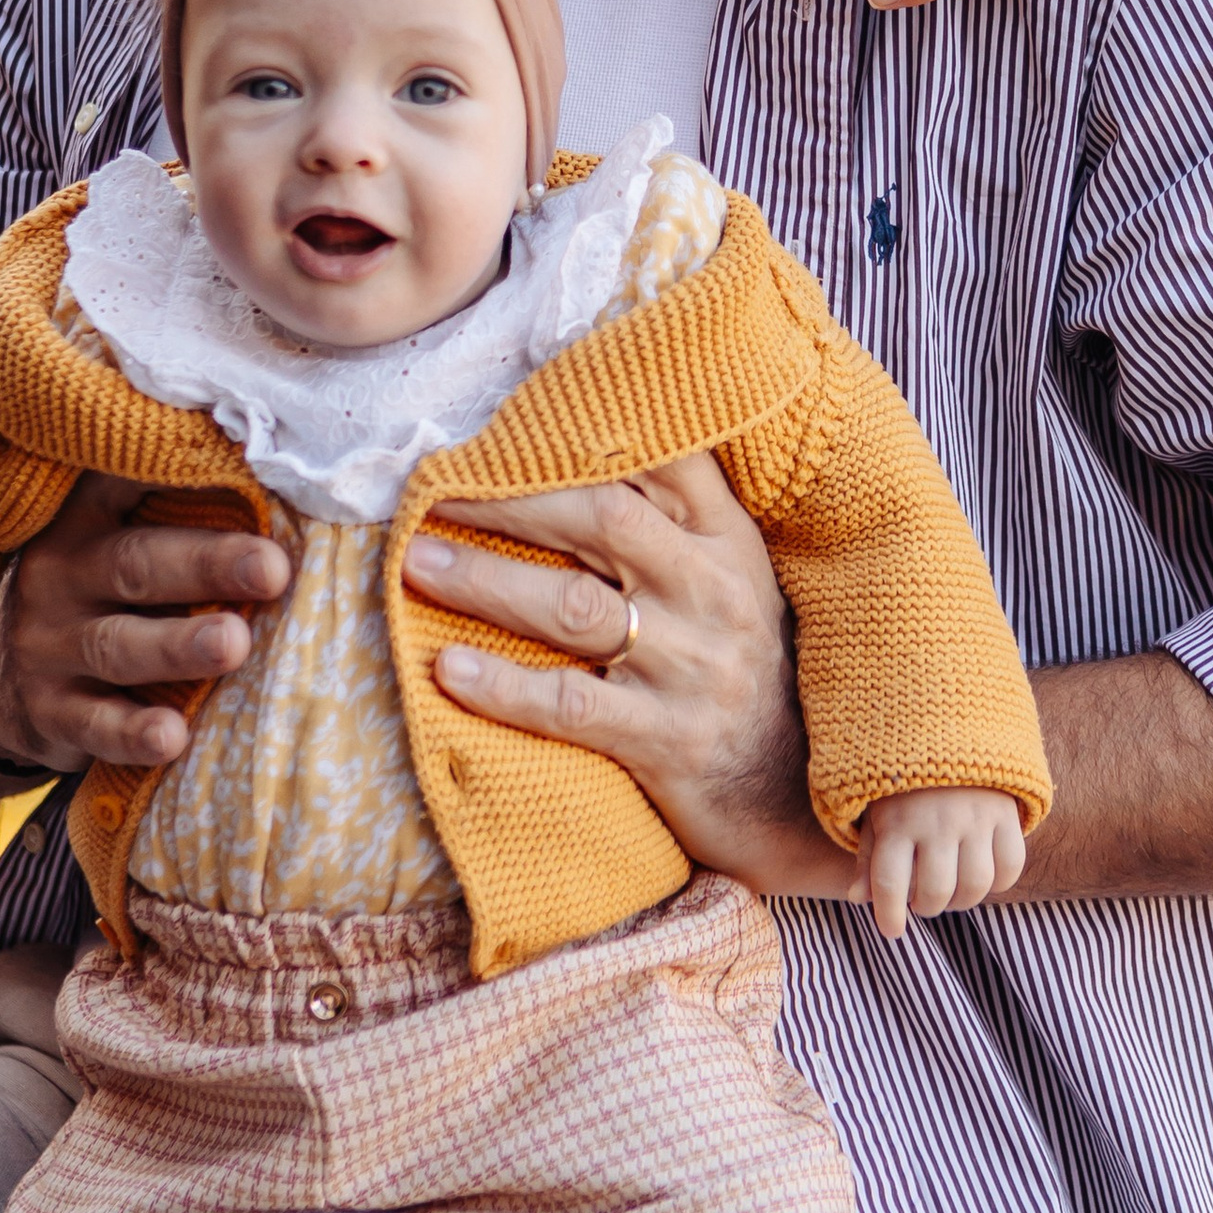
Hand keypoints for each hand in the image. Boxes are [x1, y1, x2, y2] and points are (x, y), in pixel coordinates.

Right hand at [0, 472, 294, 782]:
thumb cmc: (99, 594)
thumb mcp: (114, 544)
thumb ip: (177, 518)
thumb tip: (293, 496)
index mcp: (86, 518)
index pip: (123, 480)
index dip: (171, 466)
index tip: (237, 453)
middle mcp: (62, 574)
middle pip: (137, 563)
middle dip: (207, 564)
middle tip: (271, 569)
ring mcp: (49, 645)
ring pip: (118, 645)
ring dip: (178, 646)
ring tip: (233, 643)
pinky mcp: (50, 712)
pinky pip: (95, 724)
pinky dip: (133, 732)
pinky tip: (173, 736)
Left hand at [410, 454, 855, 898]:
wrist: (796, 797)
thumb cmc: (742, 672)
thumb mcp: (734, 584)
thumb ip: (674, 524)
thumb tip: (580, 453)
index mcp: (729, 542)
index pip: (665, 460)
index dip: (589, 430)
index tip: (513, 415)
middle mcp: (714, 593)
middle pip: (602, 521)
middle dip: (509, 499)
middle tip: (432, 491)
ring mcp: (692, 668)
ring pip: (575, 608)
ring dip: (487, 581)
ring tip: (415, 564)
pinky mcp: (667, 740)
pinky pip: (571, 704)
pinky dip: (504, 687)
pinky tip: (449, 668)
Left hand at [855, 785, 1028, 938]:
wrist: (950, 731)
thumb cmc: (906, 786)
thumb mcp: (878, 815)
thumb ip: (868, 859)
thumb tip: (859, 900)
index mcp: (897, 820)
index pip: (889, 884)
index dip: (889, 917)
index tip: (892, 931)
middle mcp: (937, 820)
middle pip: (936, 892)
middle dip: (927, 907)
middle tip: (924, 899)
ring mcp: (975, 817)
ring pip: (975, 886)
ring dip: (962, 900)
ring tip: (952, 889)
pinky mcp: (1005, 814)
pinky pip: (1010, 867)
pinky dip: (998, 882)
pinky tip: (982, 872)